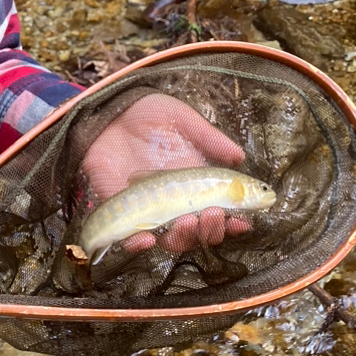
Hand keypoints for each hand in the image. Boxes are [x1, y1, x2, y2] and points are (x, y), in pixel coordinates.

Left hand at [81, 93, 249, 253]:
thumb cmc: (149, 114)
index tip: (244, 221)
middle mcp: (175, 202)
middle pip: (199, 231)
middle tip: (213, 214)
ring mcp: (149, 209)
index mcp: (195, 184)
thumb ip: (210, 138)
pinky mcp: (121, 210)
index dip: (234, 222)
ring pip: (171, 239)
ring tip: (188, 222)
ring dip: (183, 238)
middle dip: (211, 229)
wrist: (110, 110)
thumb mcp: (184, 120)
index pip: (220, 212)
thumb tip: (239, 156)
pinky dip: (139, 244)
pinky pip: (130, 237)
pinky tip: (148, 239)